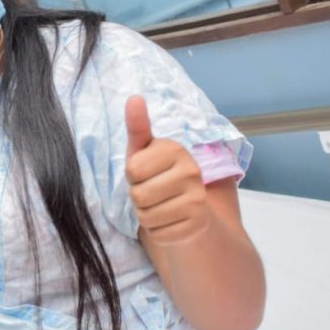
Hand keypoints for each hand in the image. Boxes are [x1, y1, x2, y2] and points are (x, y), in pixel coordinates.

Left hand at [125, 95, 210, 244]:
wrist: (191, 212)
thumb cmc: (159, 176)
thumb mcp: (143, 151)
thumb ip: (138, 127)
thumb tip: (133, 98)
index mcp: (176, 149)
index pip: (132, 169)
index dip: (133, 176)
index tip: (147, 173)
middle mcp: (192, 171)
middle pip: (138, 194)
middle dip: (138, 197)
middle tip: (154, 192)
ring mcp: (198, 199)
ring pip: (146, 215)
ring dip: (146, 215)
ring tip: (161, 206)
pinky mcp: (197, 224)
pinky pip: (158, 232)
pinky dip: (157, 230)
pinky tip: (170, 221)